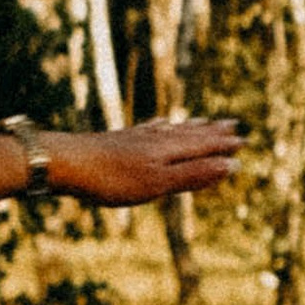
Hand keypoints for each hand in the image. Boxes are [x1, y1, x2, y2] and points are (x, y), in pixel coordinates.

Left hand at [40, 117, 242, 206]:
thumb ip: (193, 175)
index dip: (222, 145)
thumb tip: (231, 165)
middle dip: (210, 132)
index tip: (242, 141)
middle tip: (232, 124)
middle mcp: (153, 139)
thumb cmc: (110, 178)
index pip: (202, 145)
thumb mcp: (157, 183)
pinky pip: (146, 130)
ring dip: (189, 128)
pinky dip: (159, 127)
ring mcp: (133, 138)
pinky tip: (157, 124)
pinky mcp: (115, 141)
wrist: (62, 162)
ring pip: (169, 131)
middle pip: (188, 134)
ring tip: (202, 122)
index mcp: (166, 150)